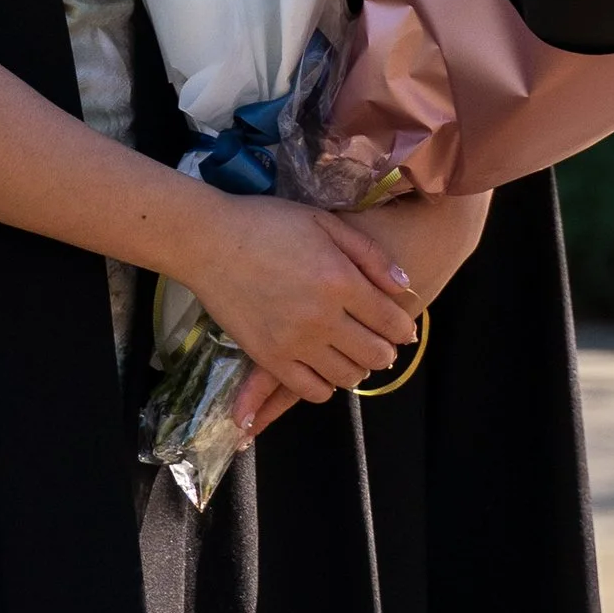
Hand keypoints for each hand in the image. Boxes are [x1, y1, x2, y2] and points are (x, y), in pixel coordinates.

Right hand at [179, 196, 416, 412]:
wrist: (209, 241)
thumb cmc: (268, 223)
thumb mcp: (324, 223)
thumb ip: (369, 255)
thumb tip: (404, 287)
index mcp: (340, 280)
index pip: (390, 321)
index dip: (402, 329)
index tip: (403, 330)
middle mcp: (323, 317)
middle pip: (374, 354)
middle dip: (386, 352)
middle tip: (381, 344)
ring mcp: (295, 342)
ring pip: (346, 375)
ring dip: (358, 368)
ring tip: (352, 354)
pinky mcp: (270, 358)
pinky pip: (311, 390)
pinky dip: (326, 386)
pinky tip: (324, 370)